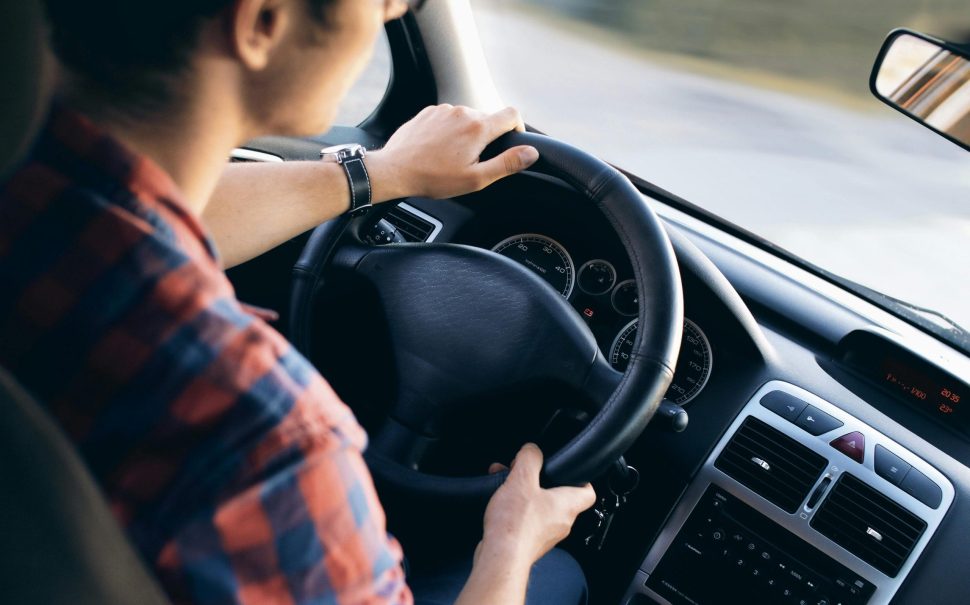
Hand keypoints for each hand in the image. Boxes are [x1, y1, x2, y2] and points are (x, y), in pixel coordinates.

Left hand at [367, 105, 538, 199]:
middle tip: (473, 161)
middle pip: (488, 118)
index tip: (511, 142)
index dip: (518, 128)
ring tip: (452, 157)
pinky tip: (438, 149)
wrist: (395, 170)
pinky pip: (448, 118)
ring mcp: (444, 110)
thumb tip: (531, 153)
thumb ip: (507, 164)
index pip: (512, 115)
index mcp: (478, 127)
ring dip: (466, 134)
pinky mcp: (429, 112)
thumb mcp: (475, 178)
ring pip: (467, 118)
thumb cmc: (433, 178)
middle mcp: (463, 112)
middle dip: (487, 138)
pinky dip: (449, 131)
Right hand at [479, 443, 595, 566]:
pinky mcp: (529, 543)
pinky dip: (515, 509)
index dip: (581, 478)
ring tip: (506, 484)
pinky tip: (499, 504)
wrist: (500, 558)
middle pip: (559, 497)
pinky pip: (527, 521)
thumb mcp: (522, 479)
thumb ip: (530, 458)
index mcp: (567, 505)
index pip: (588, 492)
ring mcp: (546, 535)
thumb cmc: (515, 525)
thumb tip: (532, 450)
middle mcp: (561, 522)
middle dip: (540, 481)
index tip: (570, 470)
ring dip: (524, 494)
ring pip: (540, 508)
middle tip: (525, 472)